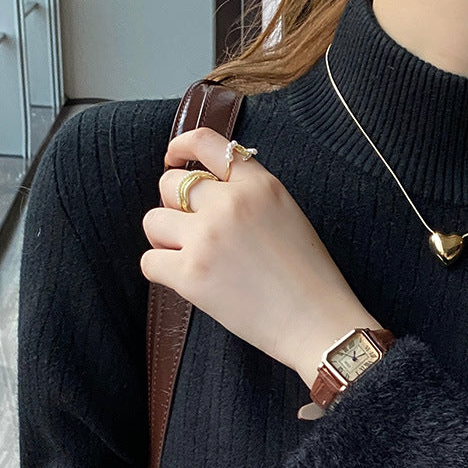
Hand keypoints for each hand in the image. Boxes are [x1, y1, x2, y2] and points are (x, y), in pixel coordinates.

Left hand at [140, 127, 383, 387]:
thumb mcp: (289, 217)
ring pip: (153, 222)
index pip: (206, 143)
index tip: (173, 160)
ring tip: (192, 260)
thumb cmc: (311, 281)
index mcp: (259, 185)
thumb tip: (207, 195)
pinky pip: (149, 262)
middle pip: (170, 185)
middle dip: (175, 208)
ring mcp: (207, 238)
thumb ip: (251, 196)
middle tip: (195, 234)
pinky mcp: (191, 275)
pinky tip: (187, 282)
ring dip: (165, 240)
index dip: (180, 148)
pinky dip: (161, 271)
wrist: (318, 325)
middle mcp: (229, 203)